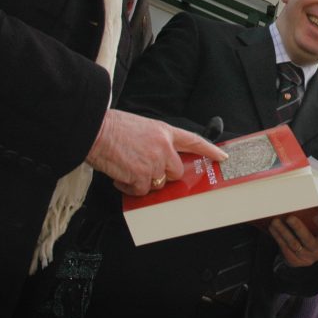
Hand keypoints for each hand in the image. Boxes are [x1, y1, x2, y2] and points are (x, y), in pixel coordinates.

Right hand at [86, 108, 227, 195]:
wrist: (95, 130)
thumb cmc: (111, 126)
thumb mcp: (141, 127)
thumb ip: (154, 141)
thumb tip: (154, 157)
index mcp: (164, 132)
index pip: (193, 141)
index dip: (209, 150)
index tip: (221, 156)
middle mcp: (164, 147)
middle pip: (176, 171)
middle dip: (163, 175)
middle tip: (144, 169)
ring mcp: (154, 163)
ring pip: (157, 183)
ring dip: (142, 181)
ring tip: (126, 169)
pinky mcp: (142, 176)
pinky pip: (141, 191)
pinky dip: (129, 188)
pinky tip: (119, 176)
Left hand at [270, 215, 317, 267]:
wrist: (304, 253)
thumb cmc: (311, 234)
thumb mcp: (316, 229)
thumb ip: (314, 220)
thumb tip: (304, 203)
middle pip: (308, 240)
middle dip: (298, 228)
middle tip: (290, 218)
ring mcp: (307, 258)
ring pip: (294, 244)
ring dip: (283, 231)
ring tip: (275, 221)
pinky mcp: (295, 261)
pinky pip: (285, 249)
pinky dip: (278, 238)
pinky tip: (273, 229)